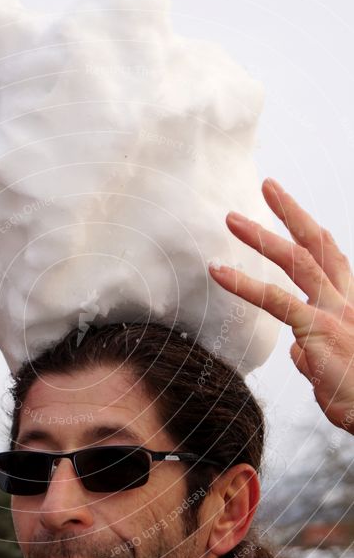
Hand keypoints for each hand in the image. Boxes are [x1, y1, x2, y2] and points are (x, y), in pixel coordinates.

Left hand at [208, 177, 353, 433]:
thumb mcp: (333, 372)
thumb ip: (314, 352)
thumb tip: (297, 349)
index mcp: (350, 308)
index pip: (332, 259)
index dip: (310, 231)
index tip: (291, 211)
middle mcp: (346, 303)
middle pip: (318, 245)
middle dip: (292, 212)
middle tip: (268, 185)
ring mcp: (335, 313)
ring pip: (296, 261)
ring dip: (262, 235)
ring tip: (231, 218)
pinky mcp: (320, 330)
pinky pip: (276, 300)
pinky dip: (243, 282)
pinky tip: (218, 270)